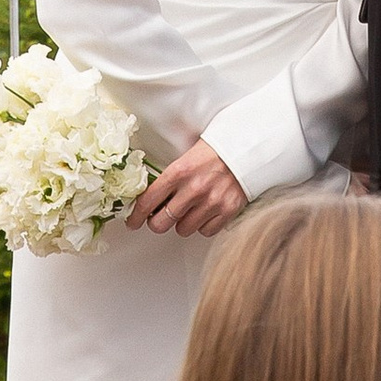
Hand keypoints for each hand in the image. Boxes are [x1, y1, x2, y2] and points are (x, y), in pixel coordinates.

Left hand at [129, 141, 249, 235]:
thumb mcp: (185, 157)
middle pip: (162, 223)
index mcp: (178, 171)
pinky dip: (203, 225)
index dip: (136, 216)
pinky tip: (205, 212)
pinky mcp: (227, 211)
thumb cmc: (215, 150)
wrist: (247, 148)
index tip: (132, 222)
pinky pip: (205, 232)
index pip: (148, 201)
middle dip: (157, 222)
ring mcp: (211, 202)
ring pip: (183, 229)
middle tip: (159, 218)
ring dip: (182, 222)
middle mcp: (193, 189)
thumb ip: (169, 178)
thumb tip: (150, 199)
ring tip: (189, 209)